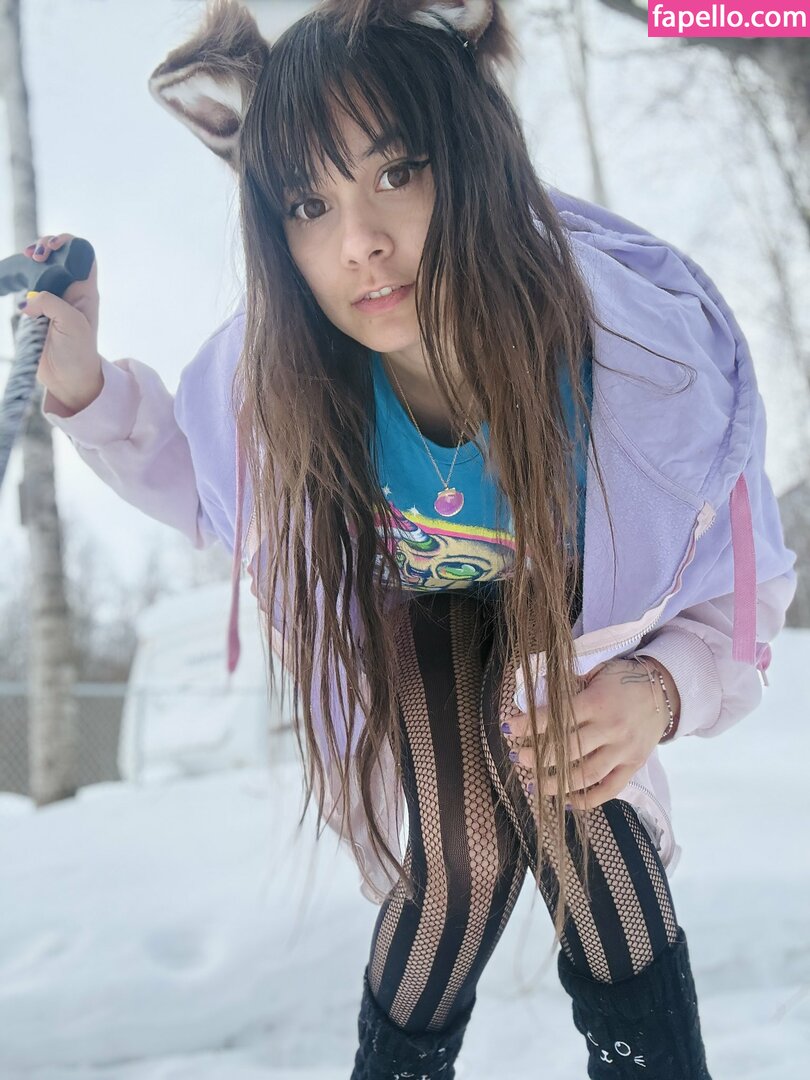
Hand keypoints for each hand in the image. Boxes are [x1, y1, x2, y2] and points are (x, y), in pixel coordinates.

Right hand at [19, 233, 102, 413]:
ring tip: (27, 259)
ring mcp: (53, 299)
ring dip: (31, 259)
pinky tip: (14, 279)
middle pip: (58, 256)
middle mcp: (70, 291)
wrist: (68, 379)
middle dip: (46, 246)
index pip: (83, 255)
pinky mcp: (37, 310)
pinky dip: (20, 277)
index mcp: (85, 291)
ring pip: (41, 268)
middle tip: (36, 256)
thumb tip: (28, 301)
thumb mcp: (72, 325)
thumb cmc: (78, 352)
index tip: (54, 247)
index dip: (70, 244)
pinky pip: (27, 286)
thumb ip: (51, 304)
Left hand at [504, 656, 678, 809]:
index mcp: (598, 702)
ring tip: (533, 784)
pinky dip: (587, 800)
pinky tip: (565, 801)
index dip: (531, 725)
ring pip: (586, 775)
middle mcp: (611, 728)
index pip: (558, 717)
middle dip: (538, 757)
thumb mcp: (597, 670)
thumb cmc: (623, 678)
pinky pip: (609, 789)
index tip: (510, 728)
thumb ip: (570, 685)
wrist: (664, 689)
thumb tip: (537, 699)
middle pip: (568, 750)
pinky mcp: (634, 765)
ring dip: (556, 783)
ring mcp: (624, 750)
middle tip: (517, 757)